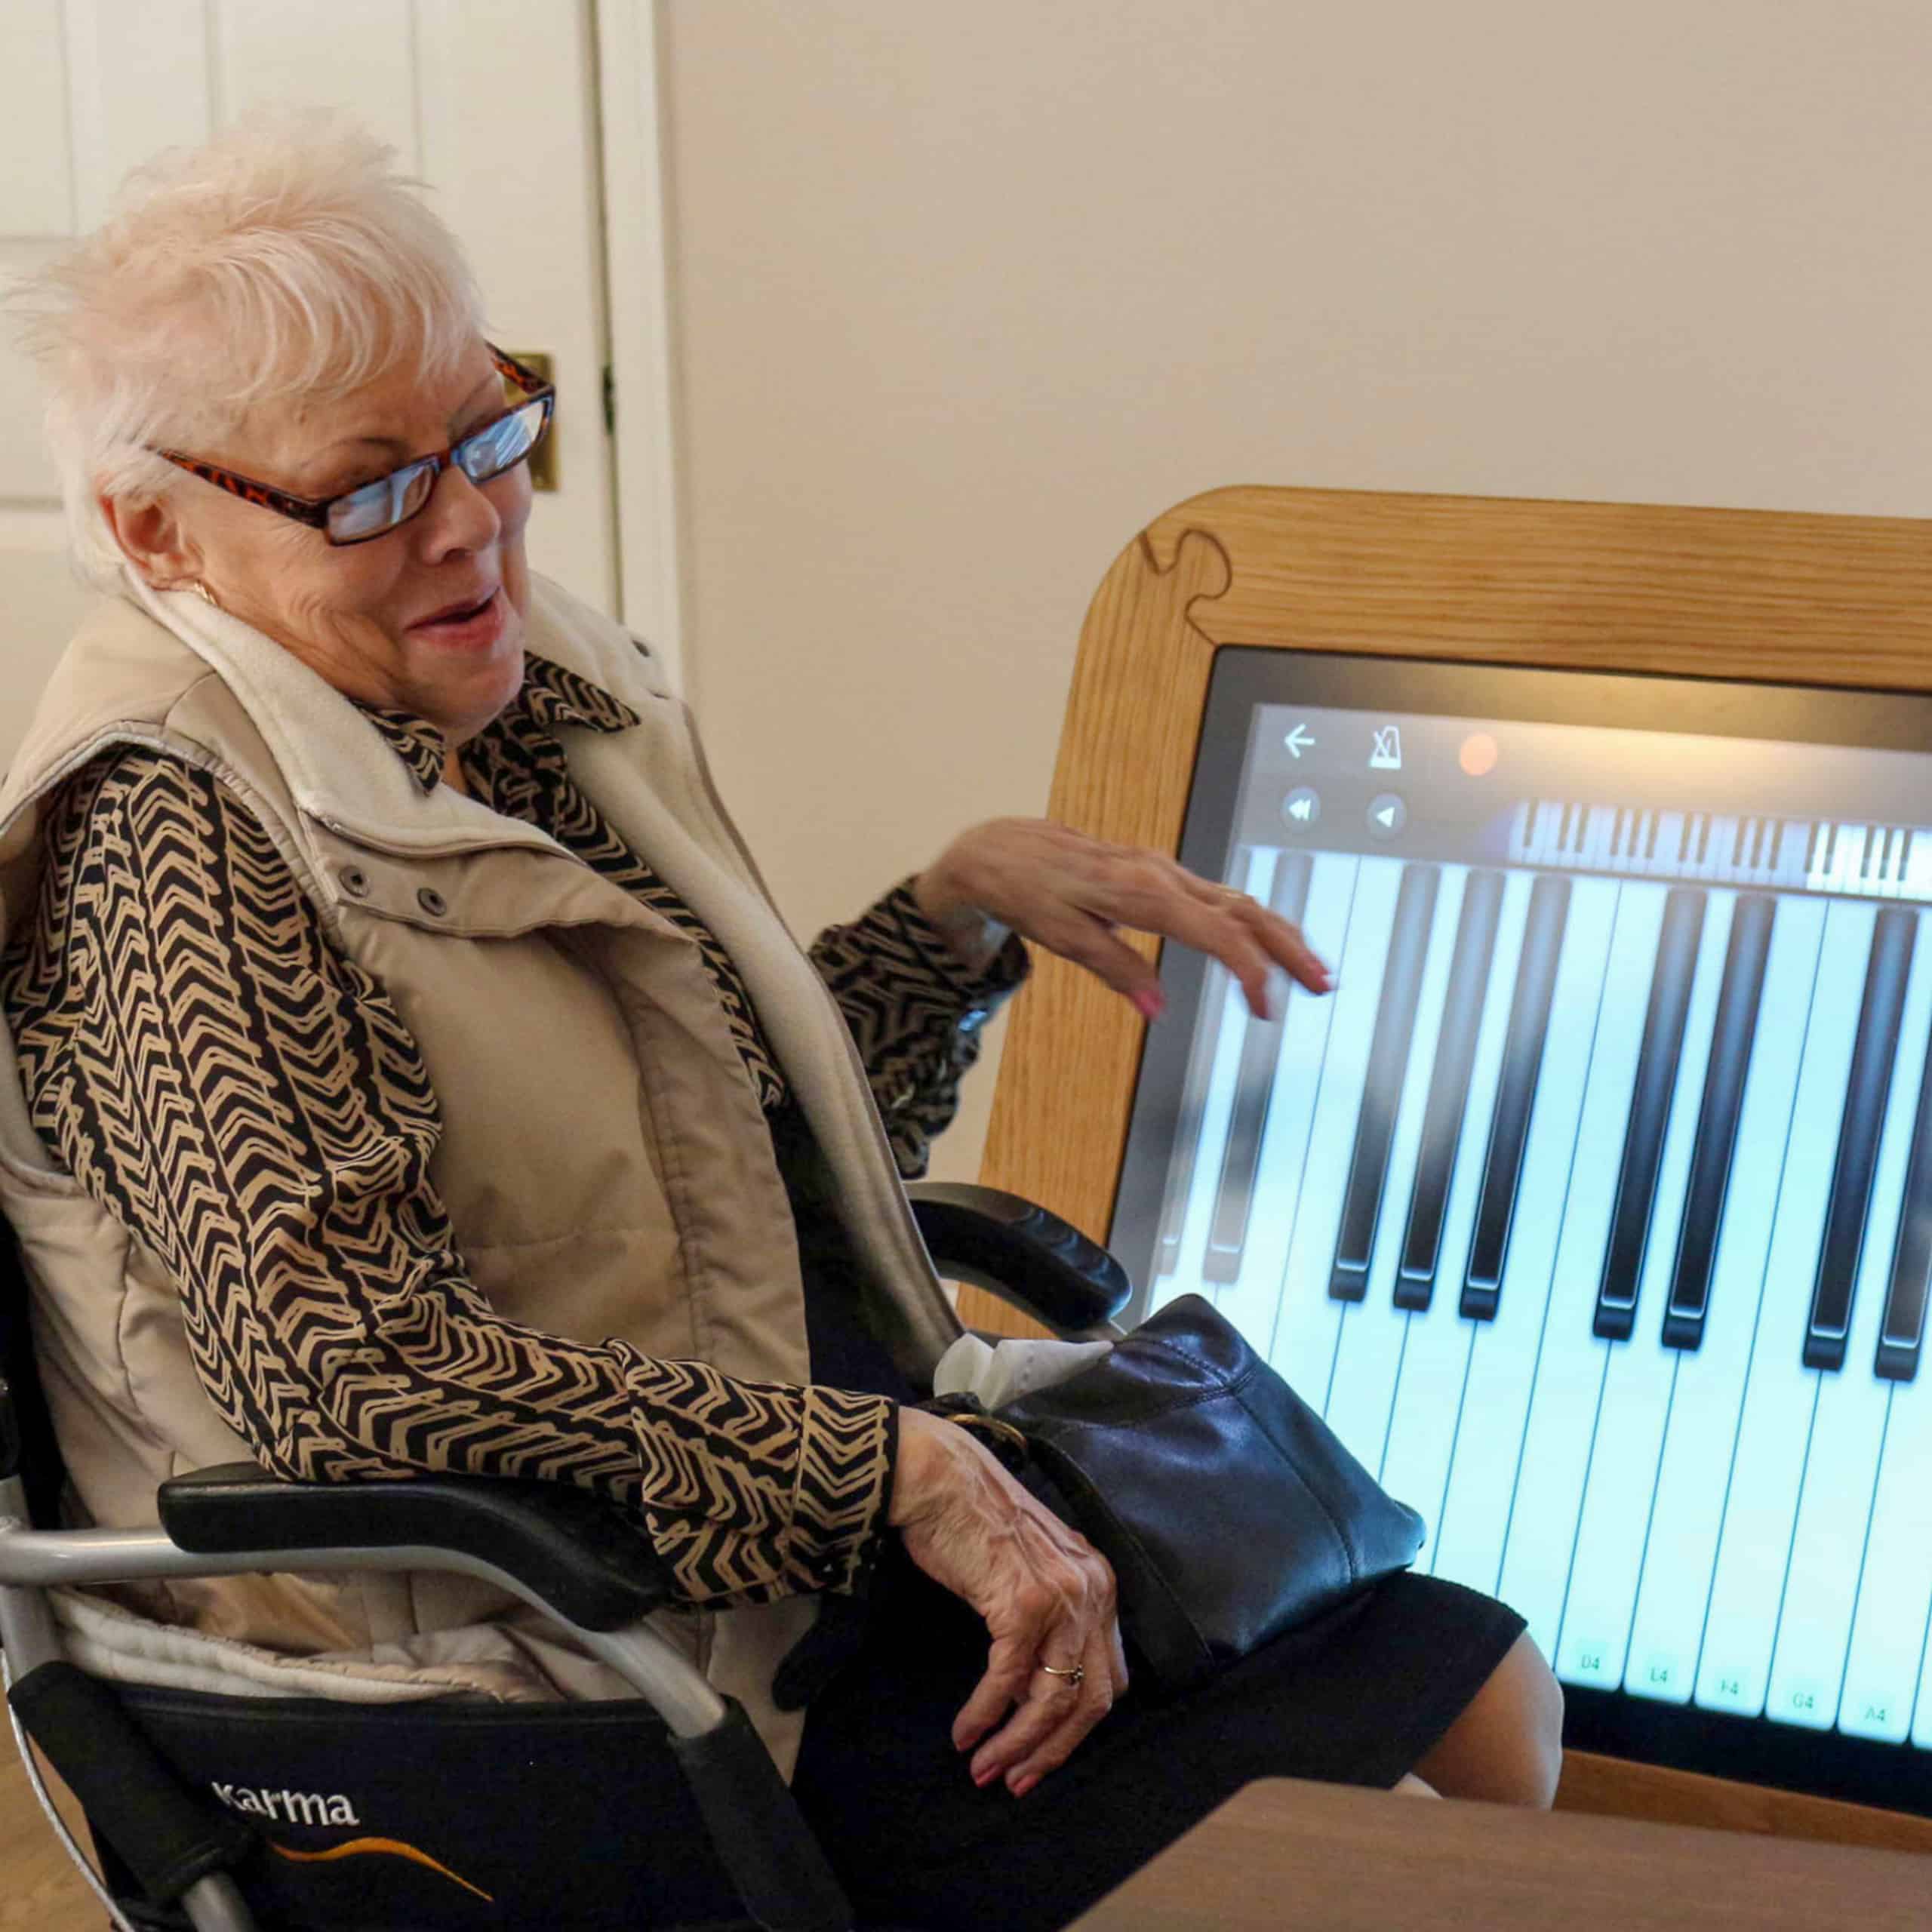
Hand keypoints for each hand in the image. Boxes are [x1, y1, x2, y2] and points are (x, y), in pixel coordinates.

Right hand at [891, 1407, 1127, 1795]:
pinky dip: (985, 1714)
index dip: (1075, 1729)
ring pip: (1052, 1699)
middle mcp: (1092, 1592)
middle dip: (1053, 1750)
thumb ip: (1044, 1626)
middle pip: (1090, 1699)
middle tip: (1017, 1782)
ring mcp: (1061, 1597)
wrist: (941, 1477)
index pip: (1107, 1678)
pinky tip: (965, 1734)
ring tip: (986, 1769)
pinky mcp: (1022, 1603)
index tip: (1040, 1759)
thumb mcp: (1029, 1573)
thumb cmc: (974, 1522)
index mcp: (1099, 1584)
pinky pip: (1008, 1679)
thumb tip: (1026, 1696)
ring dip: (1017, 1744)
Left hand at [912, 818, 1330, 1019]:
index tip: (1267, 1007)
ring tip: (1309, 968)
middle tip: (1324, 983)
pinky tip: (1262, 941)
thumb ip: (1115, 968)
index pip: (1216, 933)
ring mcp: (1161, 869)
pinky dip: (1247, 921)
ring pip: (1235, 898)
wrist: (997, 852)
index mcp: (1142, 891)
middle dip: (1288, 946)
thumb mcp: (1063, 937)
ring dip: (1276, 934)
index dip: (1249, 971)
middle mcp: (1160, 874)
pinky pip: (1215, 894)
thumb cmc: (1026, 892)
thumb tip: (1157, 1008)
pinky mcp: (1156, 871)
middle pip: (1243, 909)